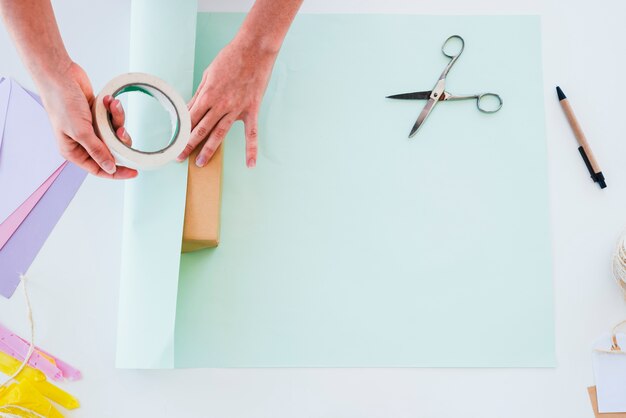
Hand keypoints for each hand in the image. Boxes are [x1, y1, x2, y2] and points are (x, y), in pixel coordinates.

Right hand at [39, 62, 136, 178]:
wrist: (60, 75)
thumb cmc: (62, 102)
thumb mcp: (81, 132)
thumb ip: (97, 151)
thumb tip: (110, 169)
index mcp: (74, 151)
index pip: (98, 169)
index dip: (116, 172)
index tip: (134, 172)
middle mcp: (82, 142)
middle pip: (110, 152)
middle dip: (119, 141)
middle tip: (121, 131)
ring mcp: (90, 129)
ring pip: (114, 134)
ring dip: (117, 120)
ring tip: (113, 106)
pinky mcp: (97, 116)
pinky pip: (113, 120)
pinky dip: (114, 110)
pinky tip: (109, 101)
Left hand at [178, 39, 277, 167]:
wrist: (254, 49)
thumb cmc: (230, 58)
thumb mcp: (209, 74)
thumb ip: (199, 94)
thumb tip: (189, 109)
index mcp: (208, 95)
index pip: (190, 118)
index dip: (180, 132)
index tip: (173, 142)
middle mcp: (220, 105)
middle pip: (201, 129)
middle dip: (188, 144)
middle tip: (179, 158)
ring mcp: (237, 109)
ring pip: (220, 134)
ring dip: (209, 149)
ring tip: (200, 162)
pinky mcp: (252, 110)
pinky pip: (251, 133)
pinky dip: (251, 150)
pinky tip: (250, 164)